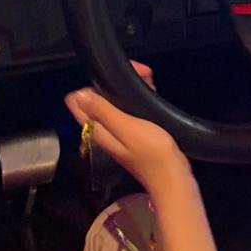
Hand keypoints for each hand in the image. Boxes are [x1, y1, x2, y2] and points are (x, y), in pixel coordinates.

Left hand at [66, 69, 189, 195]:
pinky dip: (138, 97)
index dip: (92, 84)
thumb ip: (103, 110)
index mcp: (96, 128)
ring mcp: (118, 130)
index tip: (112, 76)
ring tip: (149, 80)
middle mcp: (103, 129)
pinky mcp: (133, 131)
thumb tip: (79, 94)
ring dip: (128, 88)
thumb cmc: (152, 152)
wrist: (173, 176)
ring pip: (115, 100)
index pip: (77, 101)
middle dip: (114, 82)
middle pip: (98, 97)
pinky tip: (152, 92)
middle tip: (140, 74)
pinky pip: (129, 108)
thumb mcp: (127, 127)